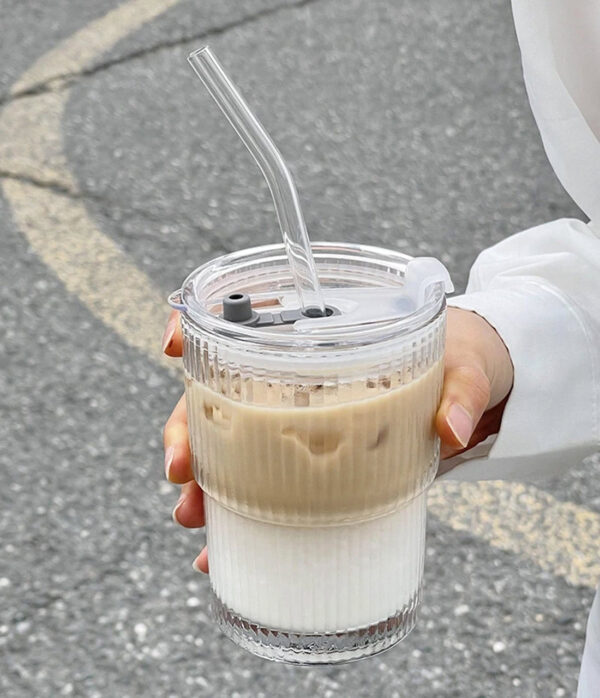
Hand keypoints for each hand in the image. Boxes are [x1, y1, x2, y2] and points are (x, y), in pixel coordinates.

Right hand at [162, 306, 513, 572]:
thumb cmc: (464, 358)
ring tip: (192, 517)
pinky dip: (240, 518)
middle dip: (187, 427)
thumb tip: (451, 430)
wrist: (478, 389)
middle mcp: (302, 377)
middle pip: (222, 393)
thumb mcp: (466, 365)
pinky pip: (268, 485)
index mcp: (326, 333)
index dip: (202, 325)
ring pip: (232, 443)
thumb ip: (461, 391)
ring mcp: (306, 420)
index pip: (250, 319)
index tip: (174, 345)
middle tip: (180, 468)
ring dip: (204, 480)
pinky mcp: (320, 460)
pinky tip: (221, 549)